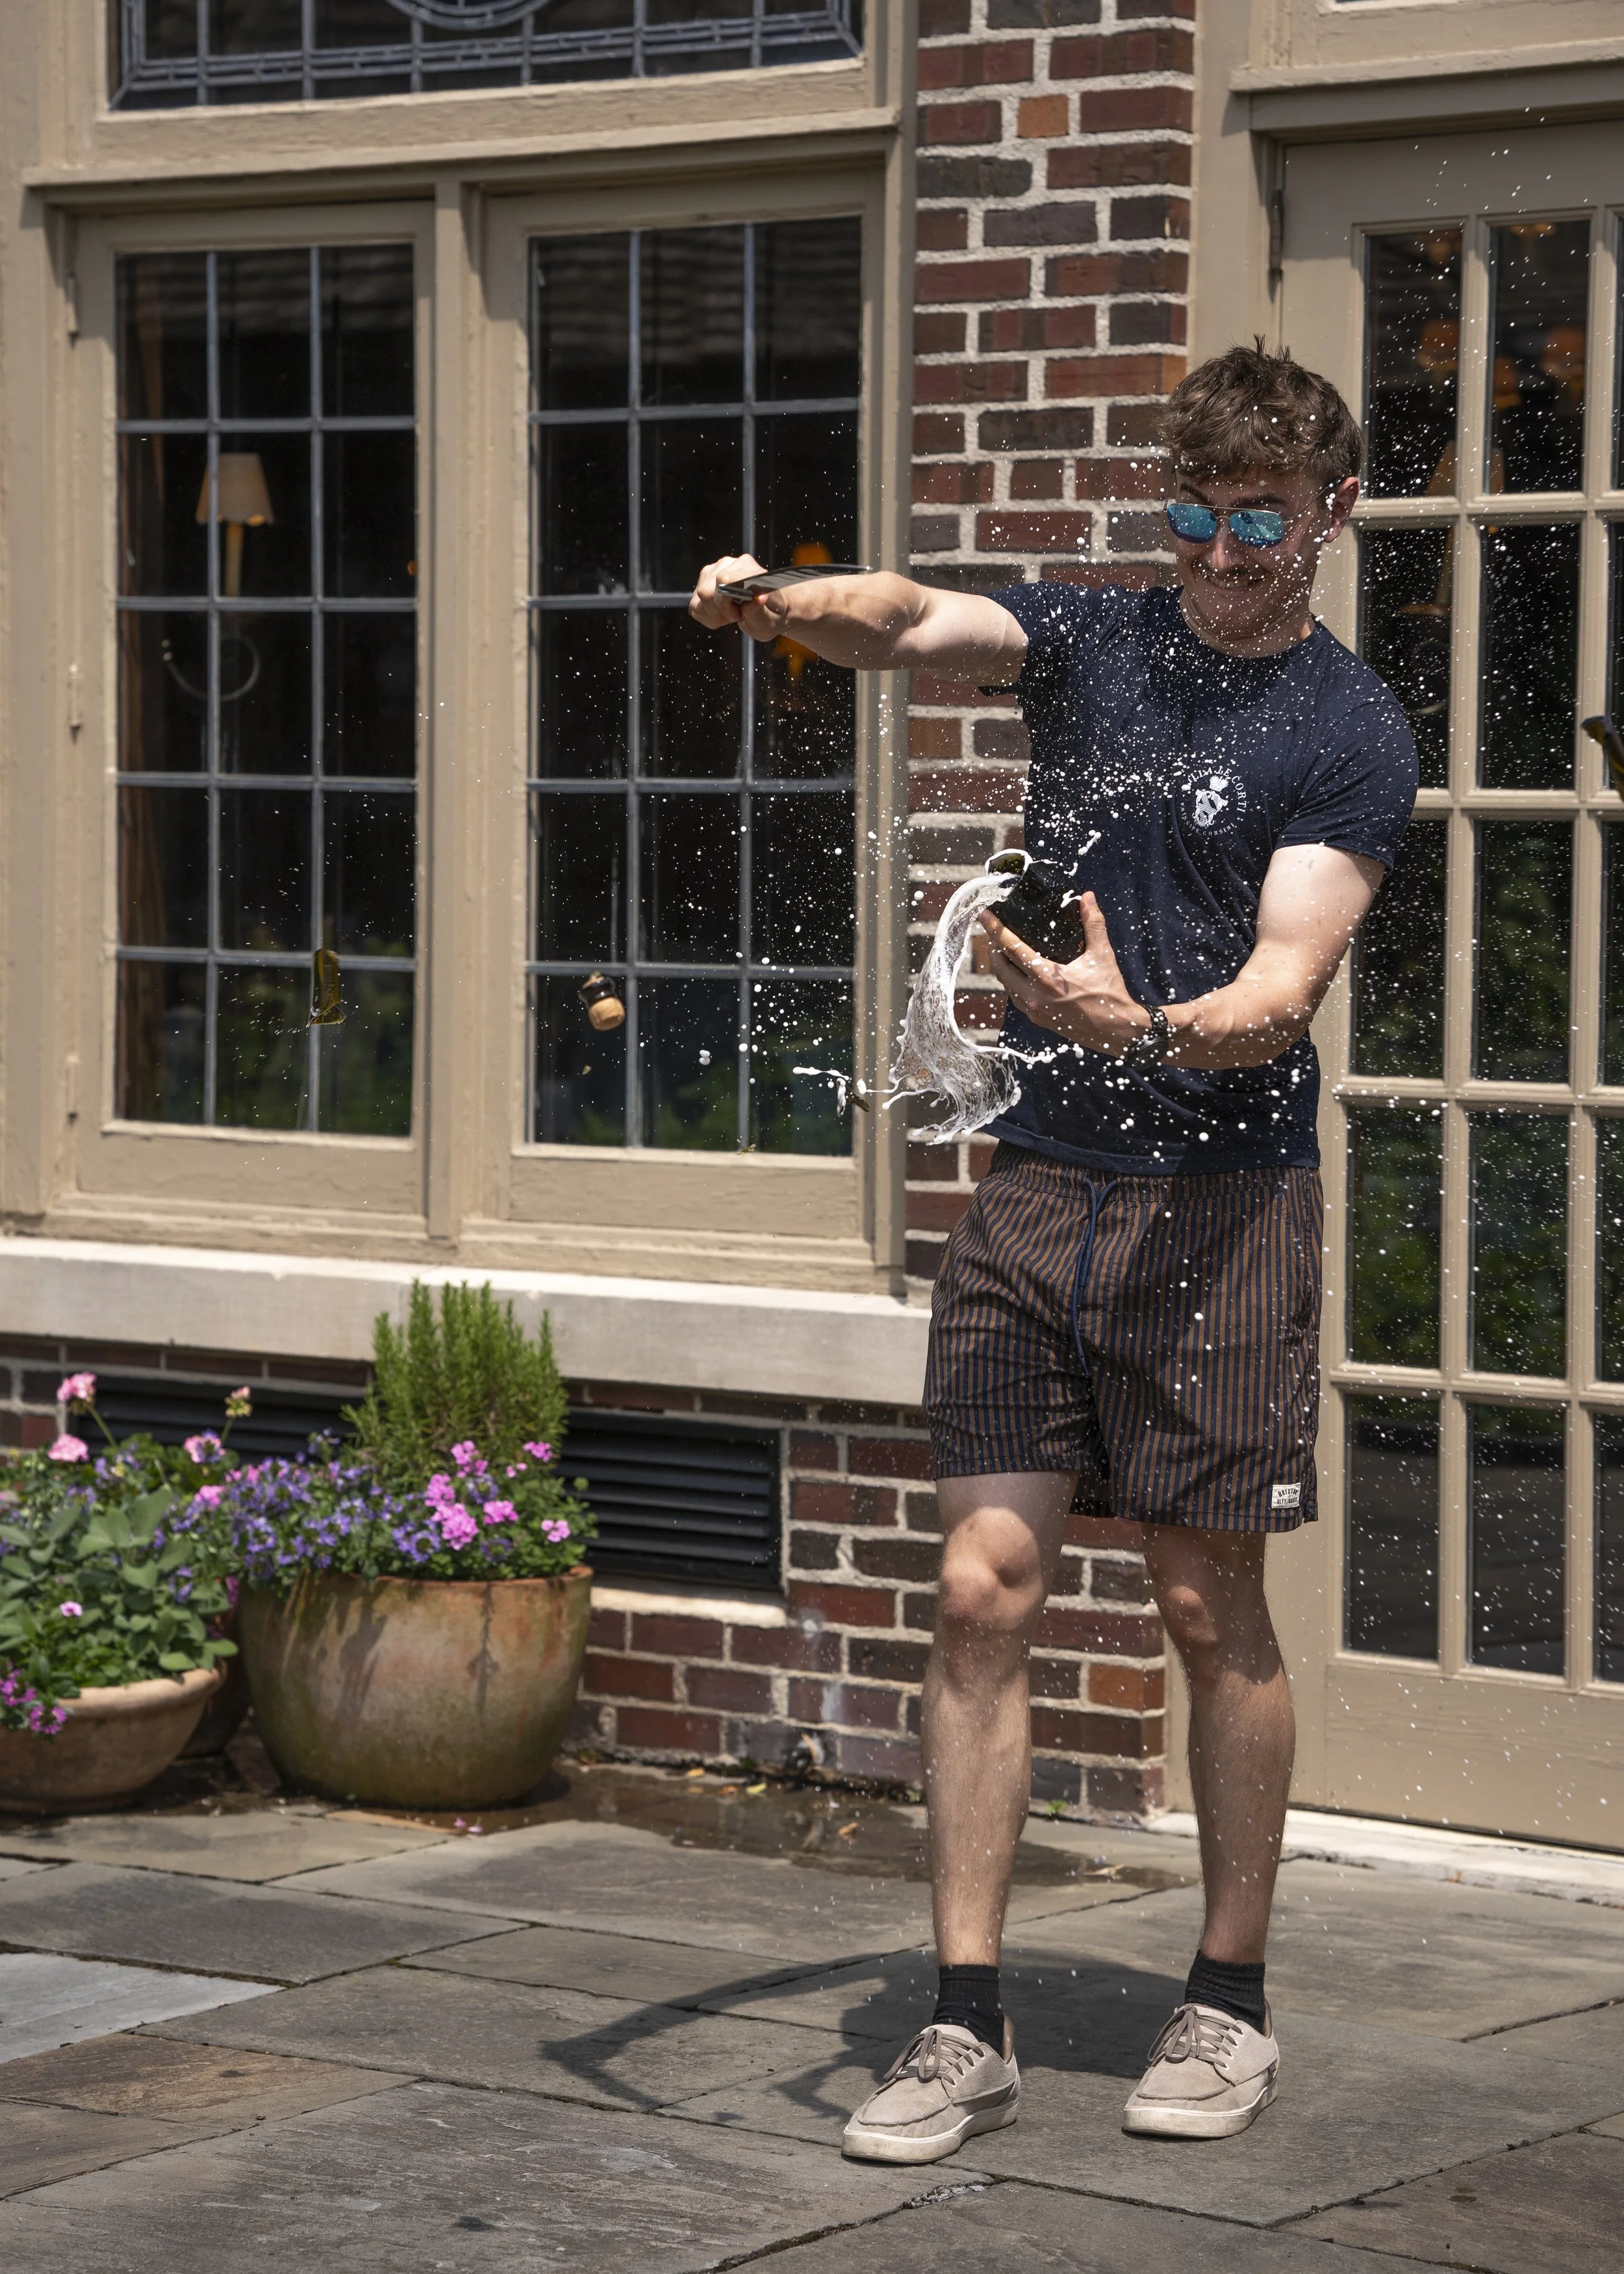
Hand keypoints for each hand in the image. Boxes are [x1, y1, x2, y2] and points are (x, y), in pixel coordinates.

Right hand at [689, 555, 784, 642]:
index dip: (724, 603)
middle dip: (718, 611)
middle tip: (735, 616)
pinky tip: (721, 614)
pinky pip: (695, 602)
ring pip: (698, 597)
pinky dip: (706, 614)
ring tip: (730, 615)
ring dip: (712, 614)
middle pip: (705, 591)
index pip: (723, 580)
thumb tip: (759, 597)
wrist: (771, 608)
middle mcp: (730, 564)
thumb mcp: (770, 619)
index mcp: (749, 569)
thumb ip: (761, 610)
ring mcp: (715, 570)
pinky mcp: (705, 579)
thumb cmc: (772, 614)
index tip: (736, 615)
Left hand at [982, 892, 1148, 1056]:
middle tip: (993, 930)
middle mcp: (1034, 996)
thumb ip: (1093, 924)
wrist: (1116, 1031)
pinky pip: (1015, 997)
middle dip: (993, 946)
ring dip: (1000, 966)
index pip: (1011, 948)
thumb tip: (1088, 897)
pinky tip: (1017, 973)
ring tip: (1002, 949)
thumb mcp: (1103, 955)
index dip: (995, 929)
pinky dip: (1011, 982)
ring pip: (1005, 984)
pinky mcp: (1038, 1019)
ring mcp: (1033, 1010)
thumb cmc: (1110, 994)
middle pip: (1000, 967)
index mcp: (1046, 978)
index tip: (984, 915)